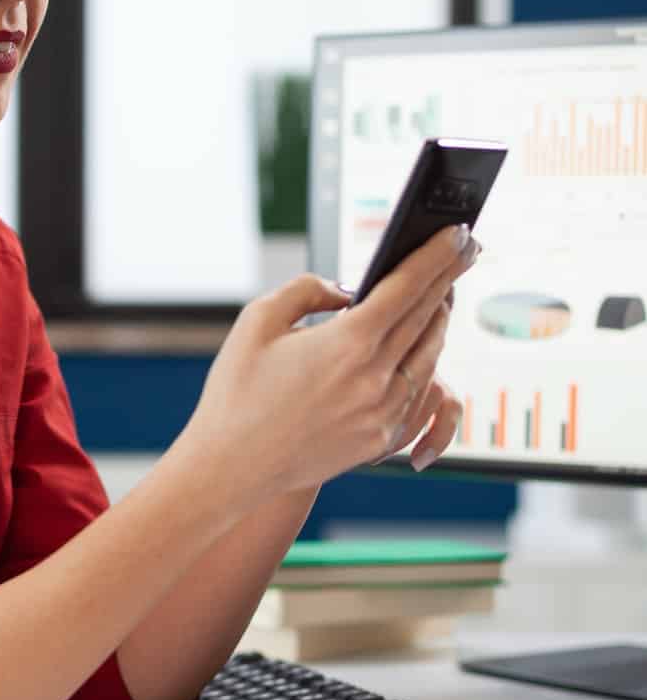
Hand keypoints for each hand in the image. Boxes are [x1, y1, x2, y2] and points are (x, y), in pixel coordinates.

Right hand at [185, 224, 478, 501]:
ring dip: (438, 320)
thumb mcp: (258, 320)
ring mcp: (385, 412)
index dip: (437, 255)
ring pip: (431, 354)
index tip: (459, 233)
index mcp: (348, 342)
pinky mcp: (382, 439)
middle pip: (429, 315)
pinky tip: (417, 347)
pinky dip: (421, 362)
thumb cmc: (237, 391)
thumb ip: (307, 290)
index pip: (408, 286)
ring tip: (440, 296)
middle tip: (466, 249)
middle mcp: (376, 378)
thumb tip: (348, 290)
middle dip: (449, 277)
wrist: (233, 466)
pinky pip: (417, 391)